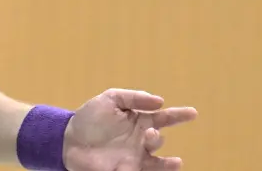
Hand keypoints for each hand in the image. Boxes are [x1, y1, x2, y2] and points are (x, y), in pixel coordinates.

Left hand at [61, 89, 196, 170]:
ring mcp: (134, 159)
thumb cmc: (89, 119)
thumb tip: (160, 101)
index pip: (164, 118)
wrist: (68, 140)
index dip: (179, 115)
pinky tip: (135, 168)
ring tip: (175, 163)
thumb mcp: (109, 99)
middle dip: (156, 138)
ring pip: (157, 165)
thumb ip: (134, 97)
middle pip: (157, 140)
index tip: (193, 113)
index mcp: (139, 121)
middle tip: (148, 133)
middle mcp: (140, 142)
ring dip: (166, 165)